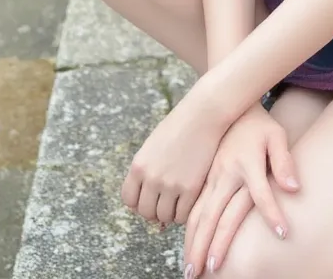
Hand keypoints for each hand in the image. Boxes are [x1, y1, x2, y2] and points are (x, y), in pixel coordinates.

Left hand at [120, 88, 225, 226]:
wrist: (203, 116)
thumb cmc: (178, 129)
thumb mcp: (153, 147)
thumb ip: (147, 171)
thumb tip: (147, 202)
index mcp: (138, 166)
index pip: (129, 200)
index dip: (139, 203)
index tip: (149, 199)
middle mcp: (151, 178)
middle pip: (145, 212)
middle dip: (154, 211)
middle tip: (165, 203)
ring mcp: (171, 185)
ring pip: (164, 216)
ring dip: (170, 213)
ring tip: (178, 202)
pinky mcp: (191, 189)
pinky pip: (182, 215)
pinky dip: (184, 213)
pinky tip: (188, 202)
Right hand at [183, 102, 299, 276]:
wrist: (231, 108)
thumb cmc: (259, 125)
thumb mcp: (276, 136)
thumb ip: (284, 162)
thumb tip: (294, 188)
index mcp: (246, 164)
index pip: (261, 193)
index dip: (273, 213)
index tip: (283, 234)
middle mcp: (225, 174)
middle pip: (215, 214)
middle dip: (210, 245)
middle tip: (206, 273)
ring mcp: (211, 177)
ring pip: (199, 214)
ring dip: (193, 242)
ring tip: (191, 269)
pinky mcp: (204, 180)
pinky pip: (193, 207)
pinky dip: (189, 229)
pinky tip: (187, 246)